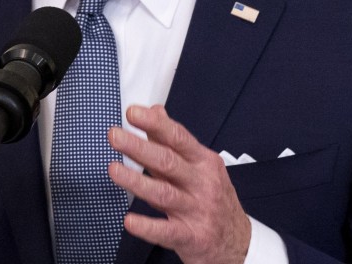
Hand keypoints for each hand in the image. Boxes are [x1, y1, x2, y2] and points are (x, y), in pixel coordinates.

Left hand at [108, 105, 250, 263]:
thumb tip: (155, 112)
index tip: (133, 113)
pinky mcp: (191, 237)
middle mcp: (201, 183)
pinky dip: (147, 226)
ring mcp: (197, 210)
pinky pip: (167, 231)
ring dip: (136, 181)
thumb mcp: (201, 165)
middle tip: (115, 136)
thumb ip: (173, 140)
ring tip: (114, 170)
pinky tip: (130, 220)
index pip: (178, 137)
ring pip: (164, 193)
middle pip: (168, 161)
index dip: (155, 124)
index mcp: (203, 162)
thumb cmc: (214, 198)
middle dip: (139, 147)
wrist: (237, 241)